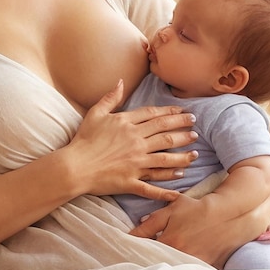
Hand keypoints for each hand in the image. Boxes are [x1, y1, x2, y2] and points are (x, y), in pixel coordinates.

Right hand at [68, 80, 197, 200]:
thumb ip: (110, 98)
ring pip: (165, 159)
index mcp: (127, 124)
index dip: (172, 113)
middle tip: (196, 129)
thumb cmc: (83, 139)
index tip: (185, 112)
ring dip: (183, 156)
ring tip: (195, 154)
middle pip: (165, 134)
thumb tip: (121, 81)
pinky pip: (153, 185)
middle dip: (183, 130)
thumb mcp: (95, 113)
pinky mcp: (131, 181)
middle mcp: (135, 142)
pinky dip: (168, 188)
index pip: (155, 116)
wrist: (74, 166)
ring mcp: (135, 162)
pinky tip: (180, 183)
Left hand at [130, 194, 267, 268]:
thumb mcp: (172, 210)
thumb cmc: (197, 208)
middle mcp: (180, 254)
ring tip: (154, 262)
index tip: (125, 251)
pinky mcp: (206, 266)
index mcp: (169, 241)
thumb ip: (151, 222)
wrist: (228, 213)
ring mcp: (194, 262)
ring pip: (173, 268)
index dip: (135, 250)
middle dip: (147, 261)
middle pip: (158, 263)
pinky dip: (181, 269)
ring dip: (164, 265)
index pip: (145, 250)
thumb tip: (133, 233)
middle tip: (137, 259)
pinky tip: (175, 267)